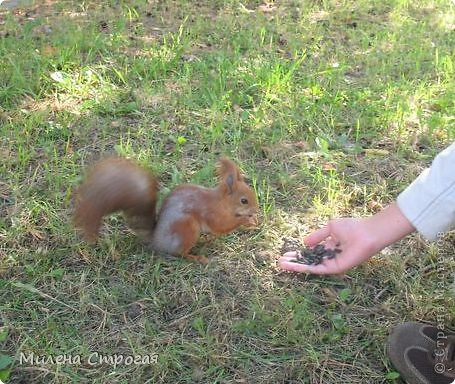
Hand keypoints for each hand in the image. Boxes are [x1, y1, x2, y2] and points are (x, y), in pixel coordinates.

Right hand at [278, 203, 414, 274]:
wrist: (367, 233)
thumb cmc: (353, 227)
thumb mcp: (331, 227)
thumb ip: (318, 236)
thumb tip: (305, 243)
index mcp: (330, 247)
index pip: (311, 252)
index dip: (298, 253)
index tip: (286, 252)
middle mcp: (330, 257)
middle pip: (308, 261)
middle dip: (294, 261)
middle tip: (279, 261)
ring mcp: (332, 263)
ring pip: (310, 266)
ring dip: (295, 266)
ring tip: (281, 264)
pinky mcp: (335, 268)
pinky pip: (317, 269)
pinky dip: (304, 268)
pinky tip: (293, 265)